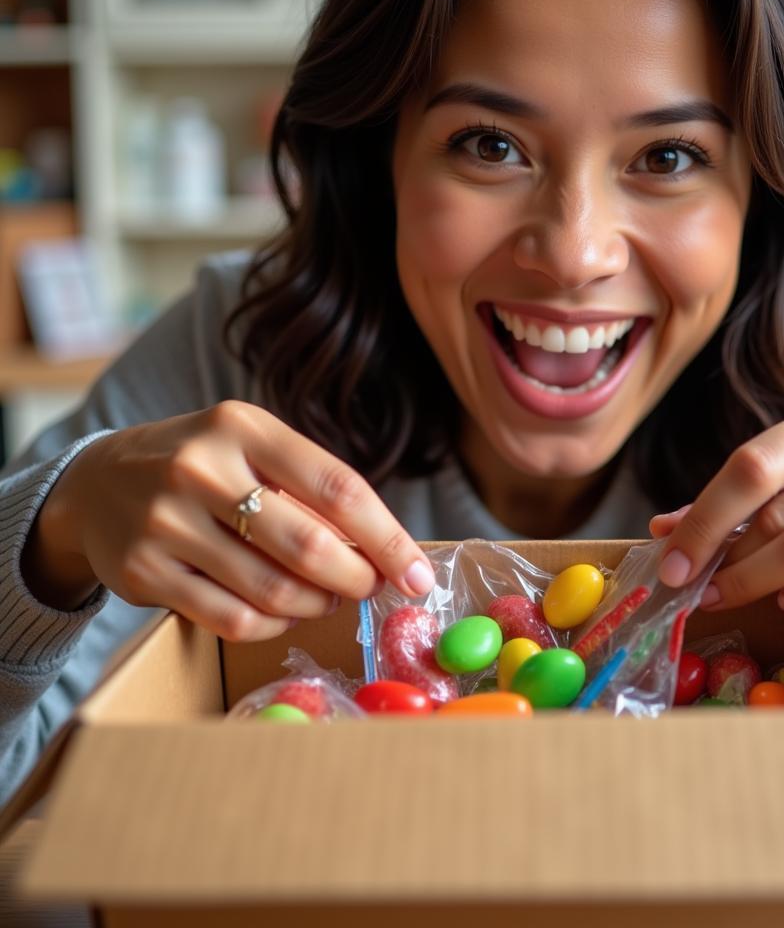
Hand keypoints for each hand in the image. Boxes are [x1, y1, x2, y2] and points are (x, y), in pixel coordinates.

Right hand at [22, 401, 434, 639]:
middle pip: (308, 545)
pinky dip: (273, 624)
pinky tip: (282, 612)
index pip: (338, 487)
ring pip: (271, 590)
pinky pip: (231, 619)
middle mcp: (200, 468)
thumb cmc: (204, 464)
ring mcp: (165, 522)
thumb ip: (311, 489)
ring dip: (316, 604)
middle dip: (355, 578)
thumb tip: (385, 551)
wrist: (97, 481)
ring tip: (326, 597)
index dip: (388, 538)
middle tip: (369, 588)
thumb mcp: (253, 448)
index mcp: (243, 427)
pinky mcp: (142, 572)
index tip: (418, 574)